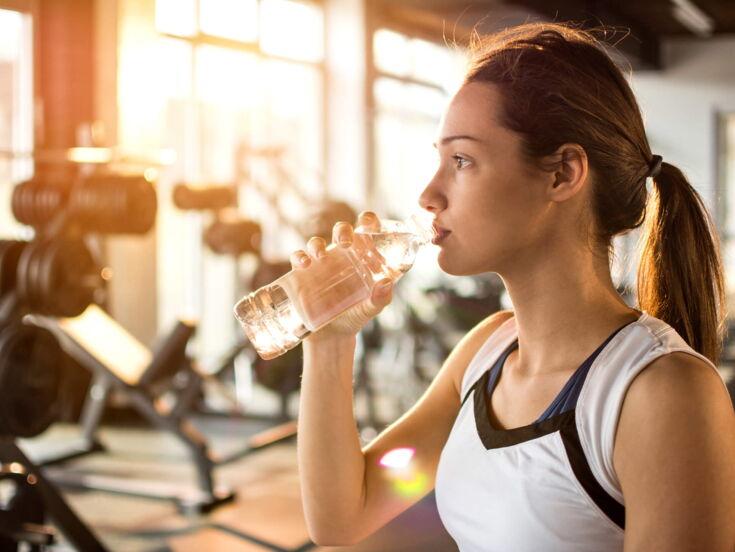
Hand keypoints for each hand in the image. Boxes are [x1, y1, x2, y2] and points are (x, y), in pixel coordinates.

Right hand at [289, 211, 393, 340]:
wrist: (332, 336)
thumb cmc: (355, 316)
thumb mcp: (370, 309)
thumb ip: (381, 298)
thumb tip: (386, 283)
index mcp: (360, 256)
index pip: (365, 231)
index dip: (367, 221)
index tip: (369, 223)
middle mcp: (341, 255)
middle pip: (341, 231)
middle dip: (342, 231)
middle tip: (346, 243)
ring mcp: (320, 263)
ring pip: (316, 243)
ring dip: (316, 245)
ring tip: (321, 257)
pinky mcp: (303, 274)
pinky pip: (297, 258)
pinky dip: (299, 257)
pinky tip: (304, 264)